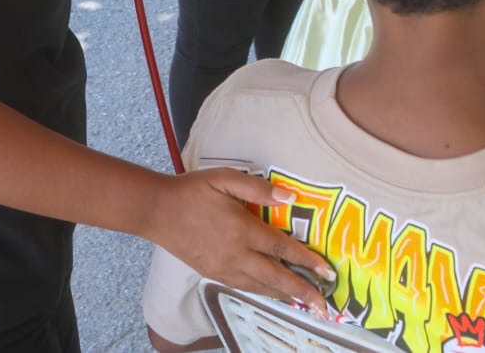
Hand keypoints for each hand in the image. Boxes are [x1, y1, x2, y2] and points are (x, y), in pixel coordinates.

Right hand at [146, 168, 334, 312]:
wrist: (157, 211)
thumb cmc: (192, 190)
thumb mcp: (225, 178)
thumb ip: (258, 189)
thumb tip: (290, 198)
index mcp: (242, 229)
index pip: (282, 249)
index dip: (307, 261)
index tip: (327, 273)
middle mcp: (235, 254)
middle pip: (275, 277)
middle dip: (302, 292)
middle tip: (323, 306)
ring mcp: (223, 267)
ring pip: (260, 287)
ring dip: (284, 296)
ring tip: (304, 304)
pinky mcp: (212, 273)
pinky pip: (243, 287)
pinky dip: (262, 292)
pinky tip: (271, 293)